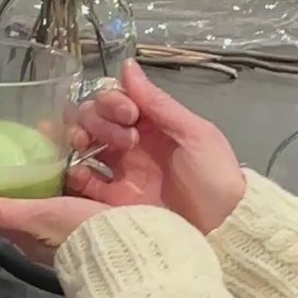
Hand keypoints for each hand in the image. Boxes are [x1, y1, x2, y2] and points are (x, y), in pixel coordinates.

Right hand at [67, 61, 244, 232]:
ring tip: (86, 147)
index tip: (129, 115)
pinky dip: (75, 173)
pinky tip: (81, 172)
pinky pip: (83, 182)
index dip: (114, 101)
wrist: (222, 231)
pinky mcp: (112, 202)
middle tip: (124, 139)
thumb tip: (128, 66)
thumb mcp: (194, 134)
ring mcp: (121, 173)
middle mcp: (132, 144)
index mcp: (153, 125)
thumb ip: (158, 103)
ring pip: (84, 146)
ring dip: (79, 139)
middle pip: (95, 119)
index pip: (118, 100)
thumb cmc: (215, 178)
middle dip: (98, 120)